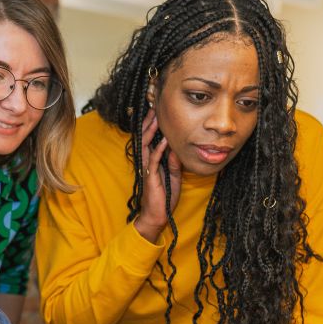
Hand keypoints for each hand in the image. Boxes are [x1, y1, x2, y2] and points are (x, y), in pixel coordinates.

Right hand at [133, 109, 182, 242]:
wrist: (157, 215)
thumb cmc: (164, 197)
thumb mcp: (174, 176)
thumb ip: (174, 163)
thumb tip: (177, 150)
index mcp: (152, 161)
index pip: (150, 139)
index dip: (152, 126)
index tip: (157, 112)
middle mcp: (147, 162)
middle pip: (145, 138)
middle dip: (149, 123)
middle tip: (154, 108)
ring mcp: (147, 169)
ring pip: (146, 146)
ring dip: (151, 132)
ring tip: (156, 119)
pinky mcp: (151, 176)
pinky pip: (153, 160)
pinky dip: (159, 150)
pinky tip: (164, 141)